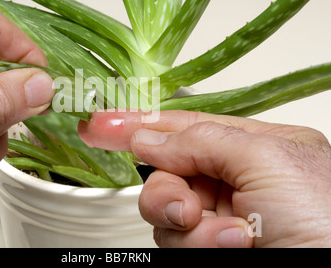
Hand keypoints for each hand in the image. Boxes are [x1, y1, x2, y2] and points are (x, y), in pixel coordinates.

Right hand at [78, 110, 330, 246]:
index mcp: (257, 146)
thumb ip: (201, 140)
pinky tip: (233, 247)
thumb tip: (149, 136)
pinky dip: (198, 245)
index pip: (185, 126)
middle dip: (166, 192)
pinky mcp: (212, 247)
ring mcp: (223, 217)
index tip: (100, 124)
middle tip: (185, 208)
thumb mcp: (268, 160)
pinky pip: (177, 240)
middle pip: (168, 172)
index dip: (140, 123)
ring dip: (188, 226)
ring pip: (166, 212)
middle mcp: (237, 181)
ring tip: (232, 237)